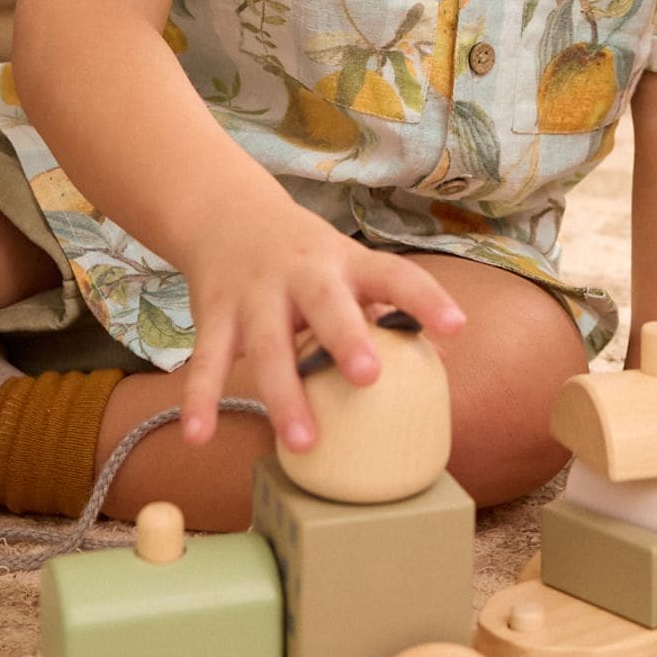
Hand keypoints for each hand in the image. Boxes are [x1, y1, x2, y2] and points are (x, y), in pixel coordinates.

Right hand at [171, 178, 465, 449]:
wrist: (226, 213)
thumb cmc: (307, 257)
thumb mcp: (349, 268)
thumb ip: (385, 311)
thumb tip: (441, 363)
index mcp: (347, 262)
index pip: (394, 275)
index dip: (426, 299)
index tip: (457, 327)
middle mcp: (303, 273)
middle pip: (326, 304)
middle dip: (346, 339)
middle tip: (369, 376)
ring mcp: (256, 294)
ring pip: (268, 345)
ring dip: (283, 394)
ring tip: (303, 442)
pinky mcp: (215, 314)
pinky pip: (208, 360)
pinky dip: (200, 399)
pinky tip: (199, 436)